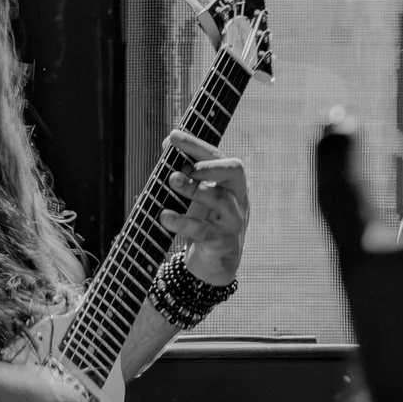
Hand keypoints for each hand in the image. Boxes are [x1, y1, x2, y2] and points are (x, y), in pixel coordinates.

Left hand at [158, 129, 250, 286]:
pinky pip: (204, 230)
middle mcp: (238, 198)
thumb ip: (185, 171)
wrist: (215, 265)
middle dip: (207, 165)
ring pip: (220, 199)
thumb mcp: (197, 197)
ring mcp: (233, 220)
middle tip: (181, 168)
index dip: (196, 145)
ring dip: (194, 188)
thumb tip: (167, 143)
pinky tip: (165, 217)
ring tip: (172, 181)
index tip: (173, 136)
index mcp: (231, 183)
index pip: (217, 156)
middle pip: (234, 170)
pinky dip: (183, 221)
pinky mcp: (223, 242)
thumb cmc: (206, 223)